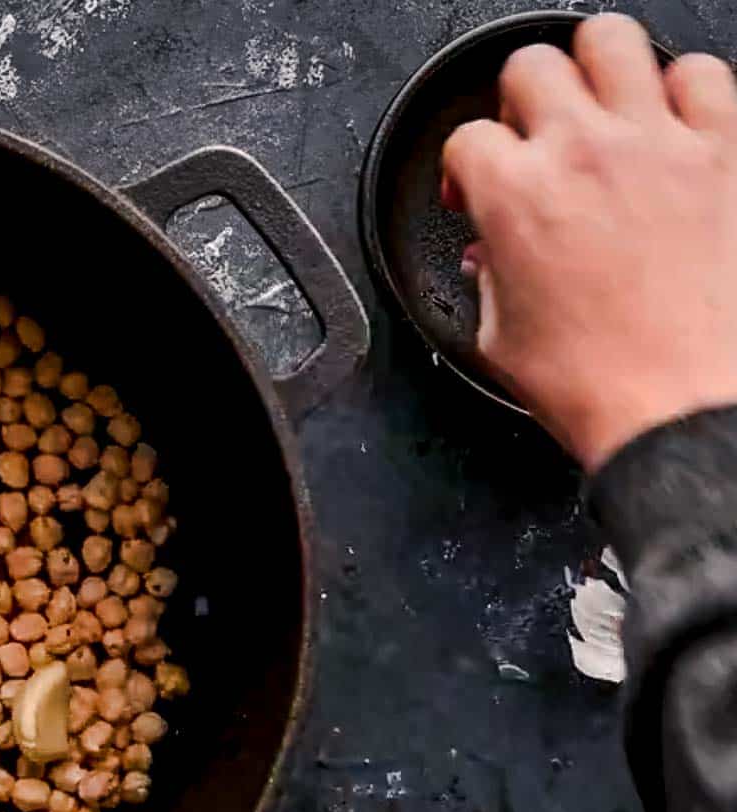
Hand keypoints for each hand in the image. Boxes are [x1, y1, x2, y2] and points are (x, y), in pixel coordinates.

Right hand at [441, 14, 736, 471]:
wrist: (679, 409)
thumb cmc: (597, 384)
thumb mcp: (500, 335)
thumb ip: (488, 275)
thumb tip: (492, 254)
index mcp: (515, 196)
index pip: (465, 138)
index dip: (463, 170)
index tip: (476, 197)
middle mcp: (584, 153)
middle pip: (530, 65)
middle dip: (519, 103)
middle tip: (533, 141)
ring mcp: (660, 145)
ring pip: (614, 40)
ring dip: (596, 73)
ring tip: (599, 111)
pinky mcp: (725, 154)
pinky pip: (703, 74)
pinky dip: (683, 90)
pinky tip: (671, 127)